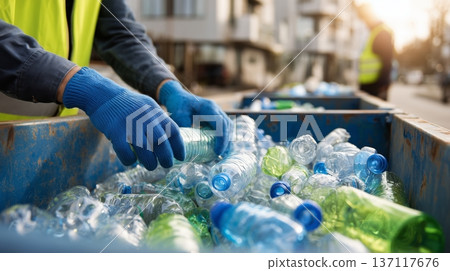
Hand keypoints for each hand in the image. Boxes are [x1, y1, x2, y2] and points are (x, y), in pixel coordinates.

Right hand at [62, 67, 184, 169]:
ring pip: (145, 149)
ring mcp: (130, 124)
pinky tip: (131, 161)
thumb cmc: (126, 104)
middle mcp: (145, 118)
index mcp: (155, 112)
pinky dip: (130, 160)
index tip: (180, 157)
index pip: (173, 130)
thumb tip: (170, 137)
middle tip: (167, 165)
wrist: (102, 94)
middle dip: (166, 157)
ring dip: (150, 162)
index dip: (179, 146)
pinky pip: (125, 151)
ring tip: (151, 166)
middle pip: (161, 142)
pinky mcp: (115, 131)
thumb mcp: (147, 107)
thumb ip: (158, 120)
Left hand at [158, 80, 230, 154]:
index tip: (217, 151)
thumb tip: (189, 148)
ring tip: (220, 153)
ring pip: (228, 126)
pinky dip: (223, 136)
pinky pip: (224, 126)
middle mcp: (216, 108)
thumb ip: (185, 130)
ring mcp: (217, 111)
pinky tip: (218, 146)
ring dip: (226, 139)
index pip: (220, 124)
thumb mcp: (179, 117)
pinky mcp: (215, 115)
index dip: (221, 139)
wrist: (177, 96)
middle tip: (220, 155)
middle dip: (226, 142)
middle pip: (227, 126)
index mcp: (208, 107)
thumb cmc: (177, 105)